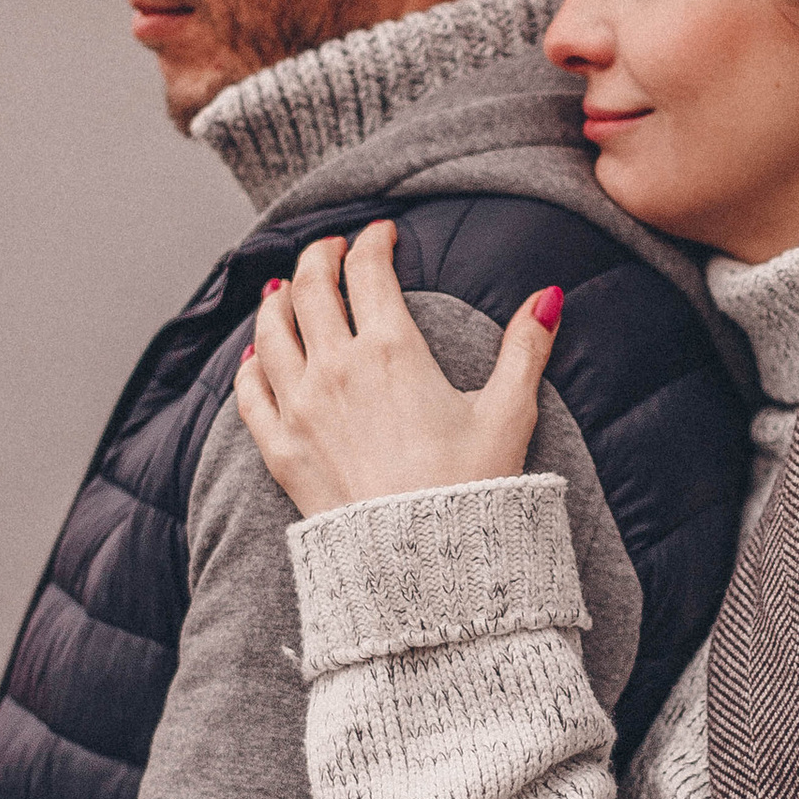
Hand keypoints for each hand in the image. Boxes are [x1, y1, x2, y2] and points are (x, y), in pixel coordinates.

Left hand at [233, 222, 561, 518]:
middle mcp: (336, 369)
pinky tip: (256, 357)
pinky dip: (250, 365)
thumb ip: (526, 348)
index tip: (382, 235)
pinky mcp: (279, 448)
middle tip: (332, 249)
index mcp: (391, 350)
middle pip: (311, 287)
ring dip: (278, 300)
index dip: (374, 241)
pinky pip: (249, 391)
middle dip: (322, 256)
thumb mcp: (509, 414)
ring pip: (270, 330)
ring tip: (287, 289)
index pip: (369, 270)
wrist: (421, 563)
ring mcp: (300, 408)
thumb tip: (549, 297)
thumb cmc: (470, 490)